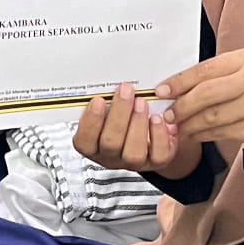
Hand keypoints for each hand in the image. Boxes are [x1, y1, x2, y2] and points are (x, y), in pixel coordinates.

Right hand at [72, 82, 198, 176]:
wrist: (148, 133)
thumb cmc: (122, 116)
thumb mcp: (107, 108)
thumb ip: (104, 101)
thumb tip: (106, 83)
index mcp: (93, 145)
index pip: (84, 140)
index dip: (90, 121)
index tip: (98, 100)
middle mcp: (111, 157)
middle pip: (110, 143)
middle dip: (119, 114)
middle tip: (126, 90)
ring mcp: (133, 162)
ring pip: (133, 153)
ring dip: (138, 123)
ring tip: (142, 102)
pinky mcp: (155, 161)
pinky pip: (158, 155)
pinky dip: (159, 135)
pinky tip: (158, 118)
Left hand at [158, 48, 243, 149]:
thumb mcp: (239, 70)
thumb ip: (210, 75)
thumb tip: (172, 88)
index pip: (205, 69)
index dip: (179, 81)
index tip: (161, 90)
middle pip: (206, 94)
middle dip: (182, 106)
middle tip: (168, 113)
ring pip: (212, 117)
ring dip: (189, 124)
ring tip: (178, 126)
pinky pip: (221, 132)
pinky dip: (203, 135)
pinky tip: (195, 133)